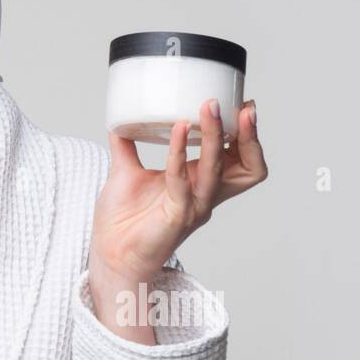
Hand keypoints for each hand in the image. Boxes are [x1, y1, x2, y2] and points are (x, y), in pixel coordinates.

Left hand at [91, 98, 266, 294]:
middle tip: (241, 107)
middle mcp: (205, 195)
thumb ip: (125, 144)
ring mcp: (194, 206)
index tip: (244, 104)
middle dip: (249, 136)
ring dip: (215, 136)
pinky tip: (178, 129)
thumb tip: (120, 116)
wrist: (110, 255)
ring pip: (217, 168)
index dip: (248, 134)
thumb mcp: (127, 171)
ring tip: (209, 107)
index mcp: (200, 182)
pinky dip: (180, 152)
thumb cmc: (124, 221)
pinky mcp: (177, 216)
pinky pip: (183, 180)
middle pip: (247, 166)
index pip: (241, 158)